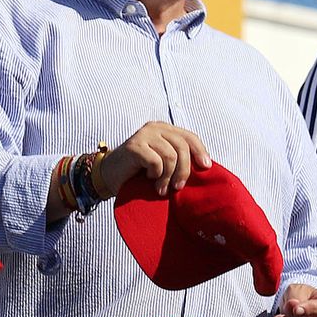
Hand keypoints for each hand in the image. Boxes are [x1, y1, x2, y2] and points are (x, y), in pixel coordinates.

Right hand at [95, 121, 211, 197]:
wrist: (109, 176)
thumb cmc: (139, 173)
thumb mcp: (163, 163)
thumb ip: (179, 159)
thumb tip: (205, 167)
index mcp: (165, 130)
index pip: (190, 137)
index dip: (200, 151)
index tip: (206, 167)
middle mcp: (155, 128)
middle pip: (182, 147)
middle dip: (184, 170)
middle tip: (178, 187)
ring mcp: (144, 135)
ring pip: (170, 156)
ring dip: (168, 177)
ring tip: (161, 188)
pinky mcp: (134, 146)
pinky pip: (156, 162)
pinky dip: (156, 174)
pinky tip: (149, 180)